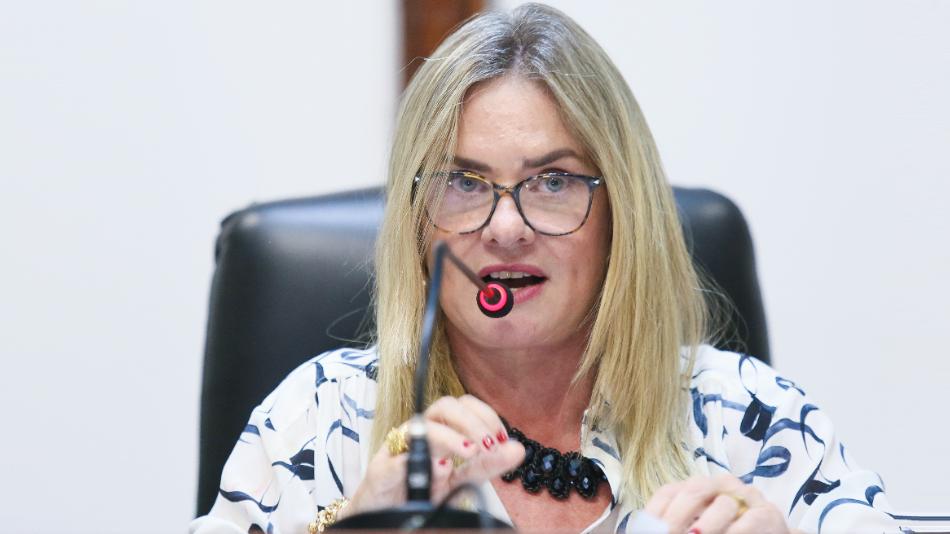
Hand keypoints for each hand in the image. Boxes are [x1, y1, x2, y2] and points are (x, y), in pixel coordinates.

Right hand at [342, 394, 523, 517]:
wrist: (386, 516)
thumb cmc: (421, 491)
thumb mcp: (461, 479)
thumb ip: (487, 465)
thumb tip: (518, 449)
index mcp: (441, 430)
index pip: (465, 405)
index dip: (485, 415)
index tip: (502, 438)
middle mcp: (421, 433)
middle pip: (445, 406)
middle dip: (471, 421)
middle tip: (488, 445)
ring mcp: (399, 450)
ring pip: (421, 426)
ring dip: (449, 436)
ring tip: (470, 452)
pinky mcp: (381, 471)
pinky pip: (397, 458)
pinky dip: (419, 460)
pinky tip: (439, 468)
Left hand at [644, 474, 789, 533]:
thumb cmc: (726, 531)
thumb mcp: (699, 527)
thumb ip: (679, 527)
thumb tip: (650, 532)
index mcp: (696, 487)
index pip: (669, 492)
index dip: (655, 511)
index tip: (647, 529)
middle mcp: (719, 484)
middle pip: (693, 492)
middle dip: (677, 516)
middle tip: (667, 533)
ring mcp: (745, 495)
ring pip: (722, 504)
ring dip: (706, 525)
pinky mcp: (767, 512)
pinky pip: (749, 520)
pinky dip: (734, 532)